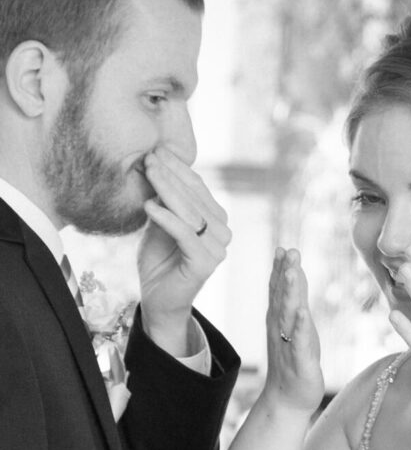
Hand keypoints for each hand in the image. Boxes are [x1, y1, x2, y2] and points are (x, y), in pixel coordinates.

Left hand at [139, 146, 230, 354]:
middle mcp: (223, 232)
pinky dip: (166, 219)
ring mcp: (218, 249)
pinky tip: (148, 206)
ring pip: (191, 213)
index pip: (198, 187)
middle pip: (195, 197)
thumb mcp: (159, 223)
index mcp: (216, 220)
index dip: (178, 168)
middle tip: (150, 156)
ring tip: (148, 172)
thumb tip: (155, 166)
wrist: (158, 300)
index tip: (156, 150)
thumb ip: (164, 201)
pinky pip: (185, 235)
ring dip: (167, 190)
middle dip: (171, 175)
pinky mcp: (206, 263)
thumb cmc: (159, 261)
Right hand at [263, 248, 323, 414]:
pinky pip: (299, 341)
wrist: (287, 399)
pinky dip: (300, 327)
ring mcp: (288, 343)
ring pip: (289, 315)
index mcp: (281, 319)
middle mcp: (281, 328)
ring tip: (292, 273)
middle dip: (285, 273)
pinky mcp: (300, 360)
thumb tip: (295, 270)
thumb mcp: (296, 325)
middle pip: (282, 297)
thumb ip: (295, 298)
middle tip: (288, 251)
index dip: (280, 269)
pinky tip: (302, 313)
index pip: (279, 290)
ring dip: (290, 293)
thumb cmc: (294, 359)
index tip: (283, 248)